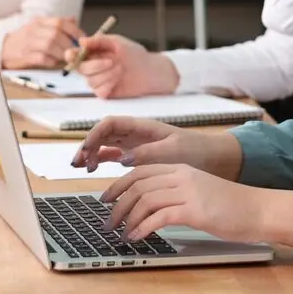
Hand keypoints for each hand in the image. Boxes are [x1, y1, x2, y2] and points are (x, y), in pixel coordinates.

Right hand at [0, 16, 84, 68]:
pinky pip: (42, 58)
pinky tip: (54, 62)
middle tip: (76, 52)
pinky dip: (51, 61)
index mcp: (40, 21)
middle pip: (56, 34)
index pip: (60, 22)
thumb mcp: (40, 27)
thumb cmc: (25, 39)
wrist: (4, 48)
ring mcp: (28, 42)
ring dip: (62, 53)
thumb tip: (74, 20)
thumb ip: (57, 24)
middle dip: (69, 44)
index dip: (75, 31)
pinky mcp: (25, 55)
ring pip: (50, 45)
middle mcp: (34, 29)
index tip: (83, 40)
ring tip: (66, 58)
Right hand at [63, 34, 178, 97]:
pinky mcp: (104, 92)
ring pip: (91, 81)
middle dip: (96, 65)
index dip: (71, 55)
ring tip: (120, 69)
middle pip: (81, 69)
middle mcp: (93, 67)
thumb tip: (81, 41)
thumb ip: (99, 40)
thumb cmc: (135, 54)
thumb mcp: (117, 42)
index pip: (75, 55)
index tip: (73, 55)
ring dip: (107, 74)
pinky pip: (99, 91)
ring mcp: (98, 80)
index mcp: (93, 53)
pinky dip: (109, 84)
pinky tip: (118, 80)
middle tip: (112, 61)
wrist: (149, 71)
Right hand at [69, 116, 241, 179]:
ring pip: (106, 144)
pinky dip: (102, 160)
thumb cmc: (196, 151)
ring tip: (81, 167)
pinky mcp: (139, 158)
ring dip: (91, 153)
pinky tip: (94, 169)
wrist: (215, 159)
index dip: (94, 134)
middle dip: (87, 145)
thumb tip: (122, 159)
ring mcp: (136, 145)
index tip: (86, 150)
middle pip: (103, 134)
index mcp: (143, 126)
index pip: (111, 124)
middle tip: (77, 163)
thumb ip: (148, 153)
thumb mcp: (174, 151)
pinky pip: (114, 156)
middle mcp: (136, 134)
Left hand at [100, 164, 292, 247]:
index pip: (141, 171)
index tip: (106, 199)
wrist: (258, 209)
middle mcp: (182, 175)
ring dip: (127, 218)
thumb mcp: (200, 190)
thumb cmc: (231, 205)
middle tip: (107, 221)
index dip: (119, 184)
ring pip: (144, 199)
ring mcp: (188, 191)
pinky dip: (142, 228)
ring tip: (120, 233)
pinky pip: (159, 217)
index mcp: (181, 169)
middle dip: (117, 203)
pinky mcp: (194, 210)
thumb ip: (176, 192)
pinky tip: (137, 237)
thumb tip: (151, 207)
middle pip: (138, 184)